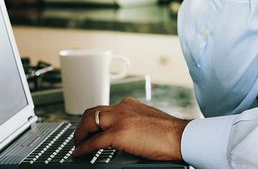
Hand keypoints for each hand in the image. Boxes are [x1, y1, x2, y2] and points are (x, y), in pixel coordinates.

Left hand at [72, 97, 190, 160]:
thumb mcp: (147, 121)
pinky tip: (79, 153)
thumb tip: (126, 134)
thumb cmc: (170, 133)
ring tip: (77, 145)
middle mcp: (122, 108)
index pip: (105, 109)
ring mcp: (119, 119)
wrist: (180, 136)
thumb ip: (134, 122)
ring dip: (80, 134)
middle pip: (93, 112)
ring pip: (89, 121)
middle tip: (80, 137)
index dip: (95, 120)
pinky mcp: (119, 133)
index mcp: (129, 105)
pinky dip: (83, 147)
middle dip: (83, 125)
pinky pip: (94, 141)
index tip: (91, 129)